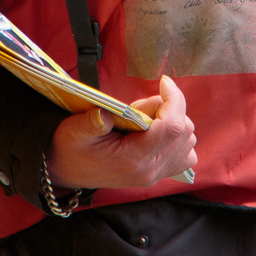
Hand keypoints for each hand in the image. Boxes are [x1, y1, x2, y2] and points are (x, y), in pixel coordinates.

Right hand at [45, 75, 197, 190]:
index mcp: (133, 160)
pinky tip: (154, 132)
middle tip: (137, 108)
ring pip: (187, 141)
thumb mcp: (74, 132)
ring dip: (171, 121)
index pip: (172, 128)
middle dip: (167, 109)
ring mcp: (157, 174)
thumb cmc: (71, 149)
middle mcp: (150, 170)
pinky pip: (185, 154)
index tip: (163, 81)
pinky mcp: (159, 173)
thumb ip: (92, 122)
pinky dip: (176, 137)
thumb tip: (106, 112)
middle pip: (183, 131)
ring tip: (142, 120)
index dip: (174, 100)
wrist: (67, 170)